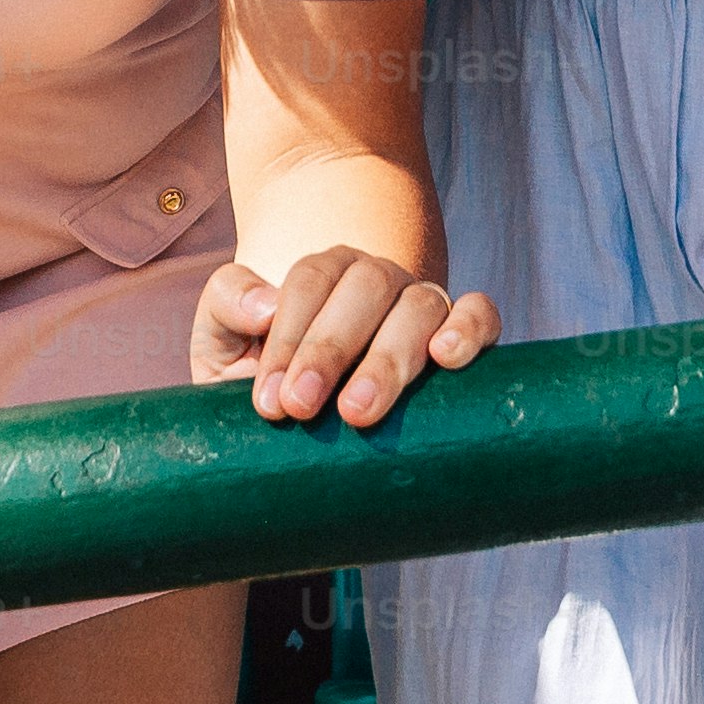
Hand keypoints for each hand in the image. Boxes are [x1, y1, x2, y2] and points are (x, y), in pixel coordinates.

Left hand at [196, 245, 496, 427]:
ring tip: (359, 412)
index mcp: (321, 275)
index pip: (309, 285)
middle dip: (329, 348)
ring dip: (389, 358)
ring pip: (419, 305)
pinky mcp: (464, 333)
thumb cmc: (265, 379)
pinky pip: (481, 314)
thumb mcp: (222, 344)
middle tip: (302, 408)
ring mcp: (421, 304)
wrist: (310, 429)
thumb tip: (266, 304)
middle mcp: (375, 281)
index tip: (270, 401)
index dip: (288, 337)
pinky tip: (448, 357)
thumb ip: (227, 305)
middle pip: (364, 288)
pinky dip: (470, 327)